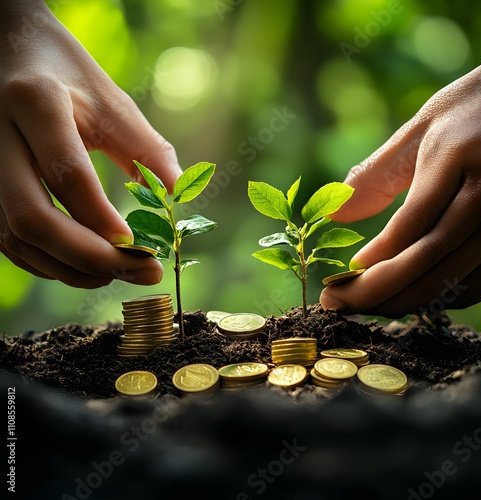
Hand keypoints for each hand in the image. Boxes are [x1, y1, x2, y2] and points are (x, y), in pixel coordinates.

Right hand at [0, 0, 181, 287]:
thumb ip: (146, 149)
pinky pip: (9, 241)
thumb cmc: (66, 75)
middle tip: (139, 271)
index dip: (105, 220)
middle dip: (90, 257)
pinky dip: (49, 262)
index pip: (68, 175)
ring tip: (119, 273)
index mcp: (35, 102)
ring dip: (71, 268)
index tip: (144, 249)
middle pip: (32, 219)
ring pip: (16, 238)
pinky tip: (87, 266)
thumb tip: (179, 195)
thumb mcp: (110, 101)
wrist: (7, 51)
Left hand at [320, 54, 480, 316]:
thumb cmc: (475, 110)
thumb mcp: (423, 127)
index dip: (372, 260)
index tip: (339, 277)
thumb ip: (379, 173)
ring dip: (405, 301)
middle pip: (428, 260)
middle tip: (336, 304)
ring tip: (367, 306)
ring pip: (454, 279)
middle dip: (376, 291)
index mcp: (460, 157)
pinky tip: (411, 295)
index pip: (408, 226)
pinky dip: (442, 295)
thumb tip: (335, 216)